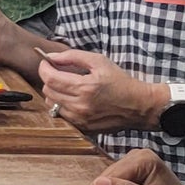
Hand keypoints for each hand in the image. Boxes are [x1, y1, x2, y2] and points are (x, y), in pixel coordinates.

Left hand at [38, 50, 165, 132]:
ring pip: (51, 104)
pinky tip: (73, 99)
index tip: (46, 63)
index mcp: (84, 87)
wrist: (139, 106)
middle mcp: (80, 105)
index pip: (50, 78)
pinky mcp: (82, 128)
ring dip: (54, 93)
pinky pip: (61, 115)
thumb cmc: (121, 82)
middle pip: (47, 91)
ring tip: (68, 87)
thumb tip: (51, 57)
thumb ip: (73, 56)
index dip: (44, 68)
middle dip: (49, 79)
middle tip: (59, 73)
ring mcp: (80, 119)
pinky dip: (62, 105)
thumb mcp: (100, 61)